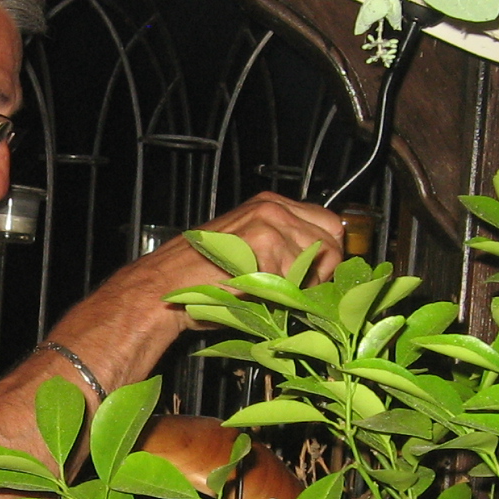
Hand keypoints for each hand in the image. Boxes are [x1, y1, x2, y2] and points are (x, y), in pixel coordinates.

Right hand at [139, 191, 346, 315]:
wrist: (166, 287)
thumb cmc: (201, 277)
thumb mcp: (248, 250)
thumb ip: (284, 248)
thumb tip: (321, 267)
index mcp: (270, 205)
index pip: (330, 224)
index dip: (326, 256)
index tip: (312, 276)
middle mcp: (272, 207)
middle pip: (332, 242)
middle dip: (318, 272)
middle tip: (290, 290)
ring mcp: (269, 222)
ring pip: (315, 263)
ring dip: (298, 286)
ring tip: (265, 292)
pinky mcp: (264, 242)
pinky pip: (295, 278)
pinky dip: (281, 294)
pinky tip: (254, 293)